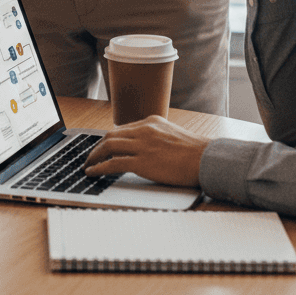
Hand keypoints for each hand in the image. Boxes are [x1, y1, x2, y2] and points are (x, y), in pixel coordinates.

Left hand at [84, 115, 207, 187]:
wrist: (207, 159)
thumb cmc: (196, 152)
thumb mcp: (173, 135)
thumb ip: (156, 137)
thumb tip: (145, 148)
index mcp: (151, 122)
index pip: (123, 129)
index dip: (109, 139)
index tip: (102, 147)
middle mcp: (143, 130)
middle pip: (111, 135)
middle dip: (97, 147)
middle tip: (90, 156)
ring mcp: (142, 145)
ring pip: (108, 146)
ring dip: (94, 156)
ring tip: (88, 165)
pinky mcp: (142, 162)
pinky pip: (113, 163)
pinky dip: (100, 167)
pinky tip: (93, 172)